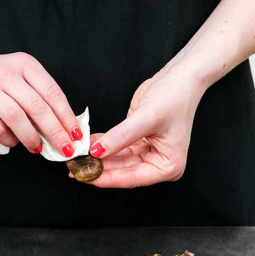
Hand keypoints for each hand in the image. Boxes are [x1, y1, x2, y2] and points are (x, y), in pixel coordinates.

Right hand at [0, 50, 81, 154]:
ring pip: (15, 117)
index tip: (76, 134)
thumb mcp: (19, 75)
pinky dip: (8, 139)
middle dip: (55, 131)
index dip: (66, 116)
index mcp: (24, 64)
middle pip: (37, 106)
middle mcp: (5, 73)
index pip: (52, 92)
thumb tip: (62, 127)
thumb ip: (38, 95)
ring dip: (31, 137)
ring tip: (37, 147)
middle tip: (64, 148)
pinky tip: (13, 141)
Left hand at [86, 68, 204, 187]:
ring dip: (97, 158)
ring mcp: (147, 152)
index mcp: (168, 166)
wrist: (179, 77)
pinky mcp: (137, 141)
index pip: (134, 178)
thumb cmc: (174, 97)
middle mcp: (158, 163)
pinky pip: (116, 147)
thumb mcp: (146, 118)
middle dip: (100, 169)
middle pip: (124, 171)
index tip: (87, 177)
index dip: (109, 178)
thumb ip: (120, 137)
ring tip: (76, 157)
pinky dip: (101, 145)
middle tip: (75, 169)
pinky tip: (86, 144)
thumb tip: (97, 151)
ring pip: (117, 161)